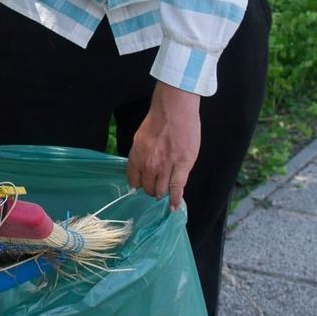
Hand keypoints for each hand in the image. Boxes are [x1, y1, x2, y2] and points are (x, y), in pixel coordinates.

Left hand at [126, 82, 201, 209]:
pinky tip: (174, 206)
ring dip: (162, 194)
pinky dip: (175, 199)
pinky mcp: (182, 165)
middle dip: (152, 190)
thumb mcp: (140, 138)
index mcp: (137, 156)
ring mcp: (166, 166)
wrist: (174, 110)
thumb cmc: (158, 120)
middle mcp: (149, 164)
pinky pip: (177, 188)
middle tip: (156, 189)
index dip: (138, 186)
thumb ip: (139, 156)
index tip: (141, 188)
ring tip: (164, 195)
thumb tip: (139, 171)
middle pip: (148, 188)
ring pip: (161, 190)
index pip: (134, 180)